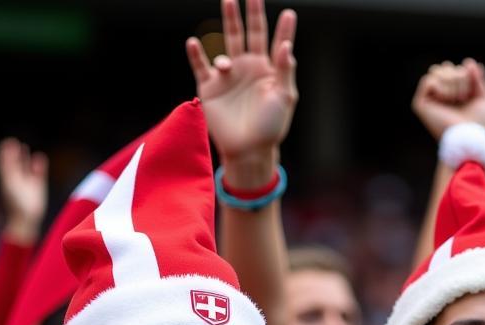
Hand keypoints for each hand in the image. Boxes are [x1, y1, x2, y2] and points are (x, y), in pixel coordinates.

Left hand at [0, 138, 48, 243]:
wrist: (26, 218)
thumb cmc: (17, 202)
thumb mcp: (11, 181)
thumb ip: (9, 165)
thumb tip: (9, 148)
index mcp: (8, 178)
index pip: (4, 162)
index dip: (5, 152)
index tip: (8, 142)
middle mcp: (17, 179)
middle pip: (14, 163)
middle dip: (15, 153)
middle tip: (14, 141)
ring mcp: (28, 183)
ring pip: (26, 168)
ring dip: (25, 158)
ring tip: (24, 146)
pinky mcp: (38, 187)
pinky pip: (38, 173)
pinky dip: (38, 165)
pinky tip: (39, 158)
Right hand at [186, 0, 297, 182]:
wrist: (248, 150)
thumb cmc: (270, 127)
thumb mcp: (285, 98)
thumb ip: (284, 70)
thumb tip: (286, 45)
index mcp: (267, 71)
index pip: (275, 43)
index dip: (283, 28)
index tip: (290, 13)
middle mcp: (248, 68)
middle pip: (248, 33)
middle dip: (249, 13)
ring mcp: (228, 76)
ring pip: (226, 44)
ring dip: (227, 24)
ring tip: (229, 12)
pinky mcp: (210, 88)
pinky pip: (201, 66)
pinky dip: (196, 54)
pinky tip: (194, 43)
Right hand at [412, 58, 484, 141]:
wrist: (470, 137)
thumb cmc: (479, 124)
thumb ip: (478, 79)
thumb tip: (468, 62)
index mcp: (452, 96)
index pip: (453, 68)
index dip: (465, 74)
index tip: (469, 94)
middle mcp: (438, 97)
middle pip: (444, 66)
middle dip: (459, 76)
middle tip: (463, 97)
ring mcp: (429, 101)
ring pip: (436, 71)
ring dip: (451, 82)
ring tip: (456, 99)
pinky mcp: (420, 105)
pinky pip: (428, 81)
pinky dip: (441, 88)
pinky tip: (446, 100)